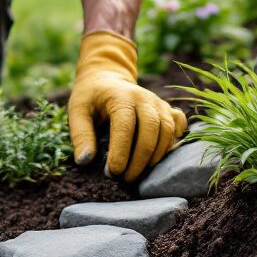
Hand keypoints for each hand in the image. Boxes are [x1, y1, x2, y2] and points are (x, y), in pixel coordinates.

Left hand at [67, 31, 186, 181]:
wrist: (107, 78)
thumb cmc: (90, 98)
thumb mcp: (77, 111)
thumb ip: (81, 135)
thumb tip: (85, 161)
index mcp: (120, 95)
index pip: (125, 125)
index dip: (121, 150)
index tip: (114, 172)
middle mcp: (144, 97)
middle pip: (151, 128)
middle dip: (140, 158)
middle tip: (127, 178)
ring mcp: (159, 103)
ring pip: (167, 130)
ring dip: (156, 155)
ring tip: (140, 173)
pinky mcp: (167, 109)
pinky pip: (179, 125)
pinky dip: (173, 142)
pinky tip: (158, 157)